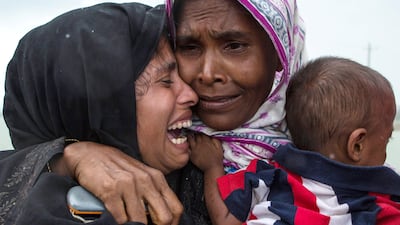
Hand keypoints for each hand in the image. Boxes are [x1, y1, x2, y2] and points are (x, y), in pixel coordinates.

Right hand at [60, 141, 182, 224]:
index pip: (175, 208)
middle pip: (164, 217)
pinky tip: (117, 220)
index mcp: (156, 177)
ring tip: (130, 223)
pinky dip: (120, 223)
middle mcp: (145, 180)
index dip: (173, 223)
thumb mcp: (140, 175)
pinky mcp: (110, 191)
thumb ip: (152, 191)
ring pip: (140, 221)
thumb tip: (161, 215)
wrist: (88, 154)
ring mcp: (128, 185)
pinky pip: (120, 219)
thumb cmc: (115, 166)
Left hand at [188, 133, 223, 171]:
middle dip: (196, 133)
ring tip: (189, 134)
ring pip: (190, 139)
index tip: (201, 131)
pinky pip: (187, 148)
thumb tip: (211, 134)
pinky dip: (187, 145)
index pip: (202, 132)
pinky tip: (187, 143)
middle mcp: (199, 144)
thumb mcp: (219, 146)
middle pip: (196, 135)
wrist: (212, 167)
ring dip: (190, 136)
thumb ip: (215, 139)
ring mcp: (194, 149)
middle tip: (195, 132)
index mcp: (206, 141)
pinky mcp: (191, 155)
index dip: (201, 131)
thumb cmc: (217, 157)